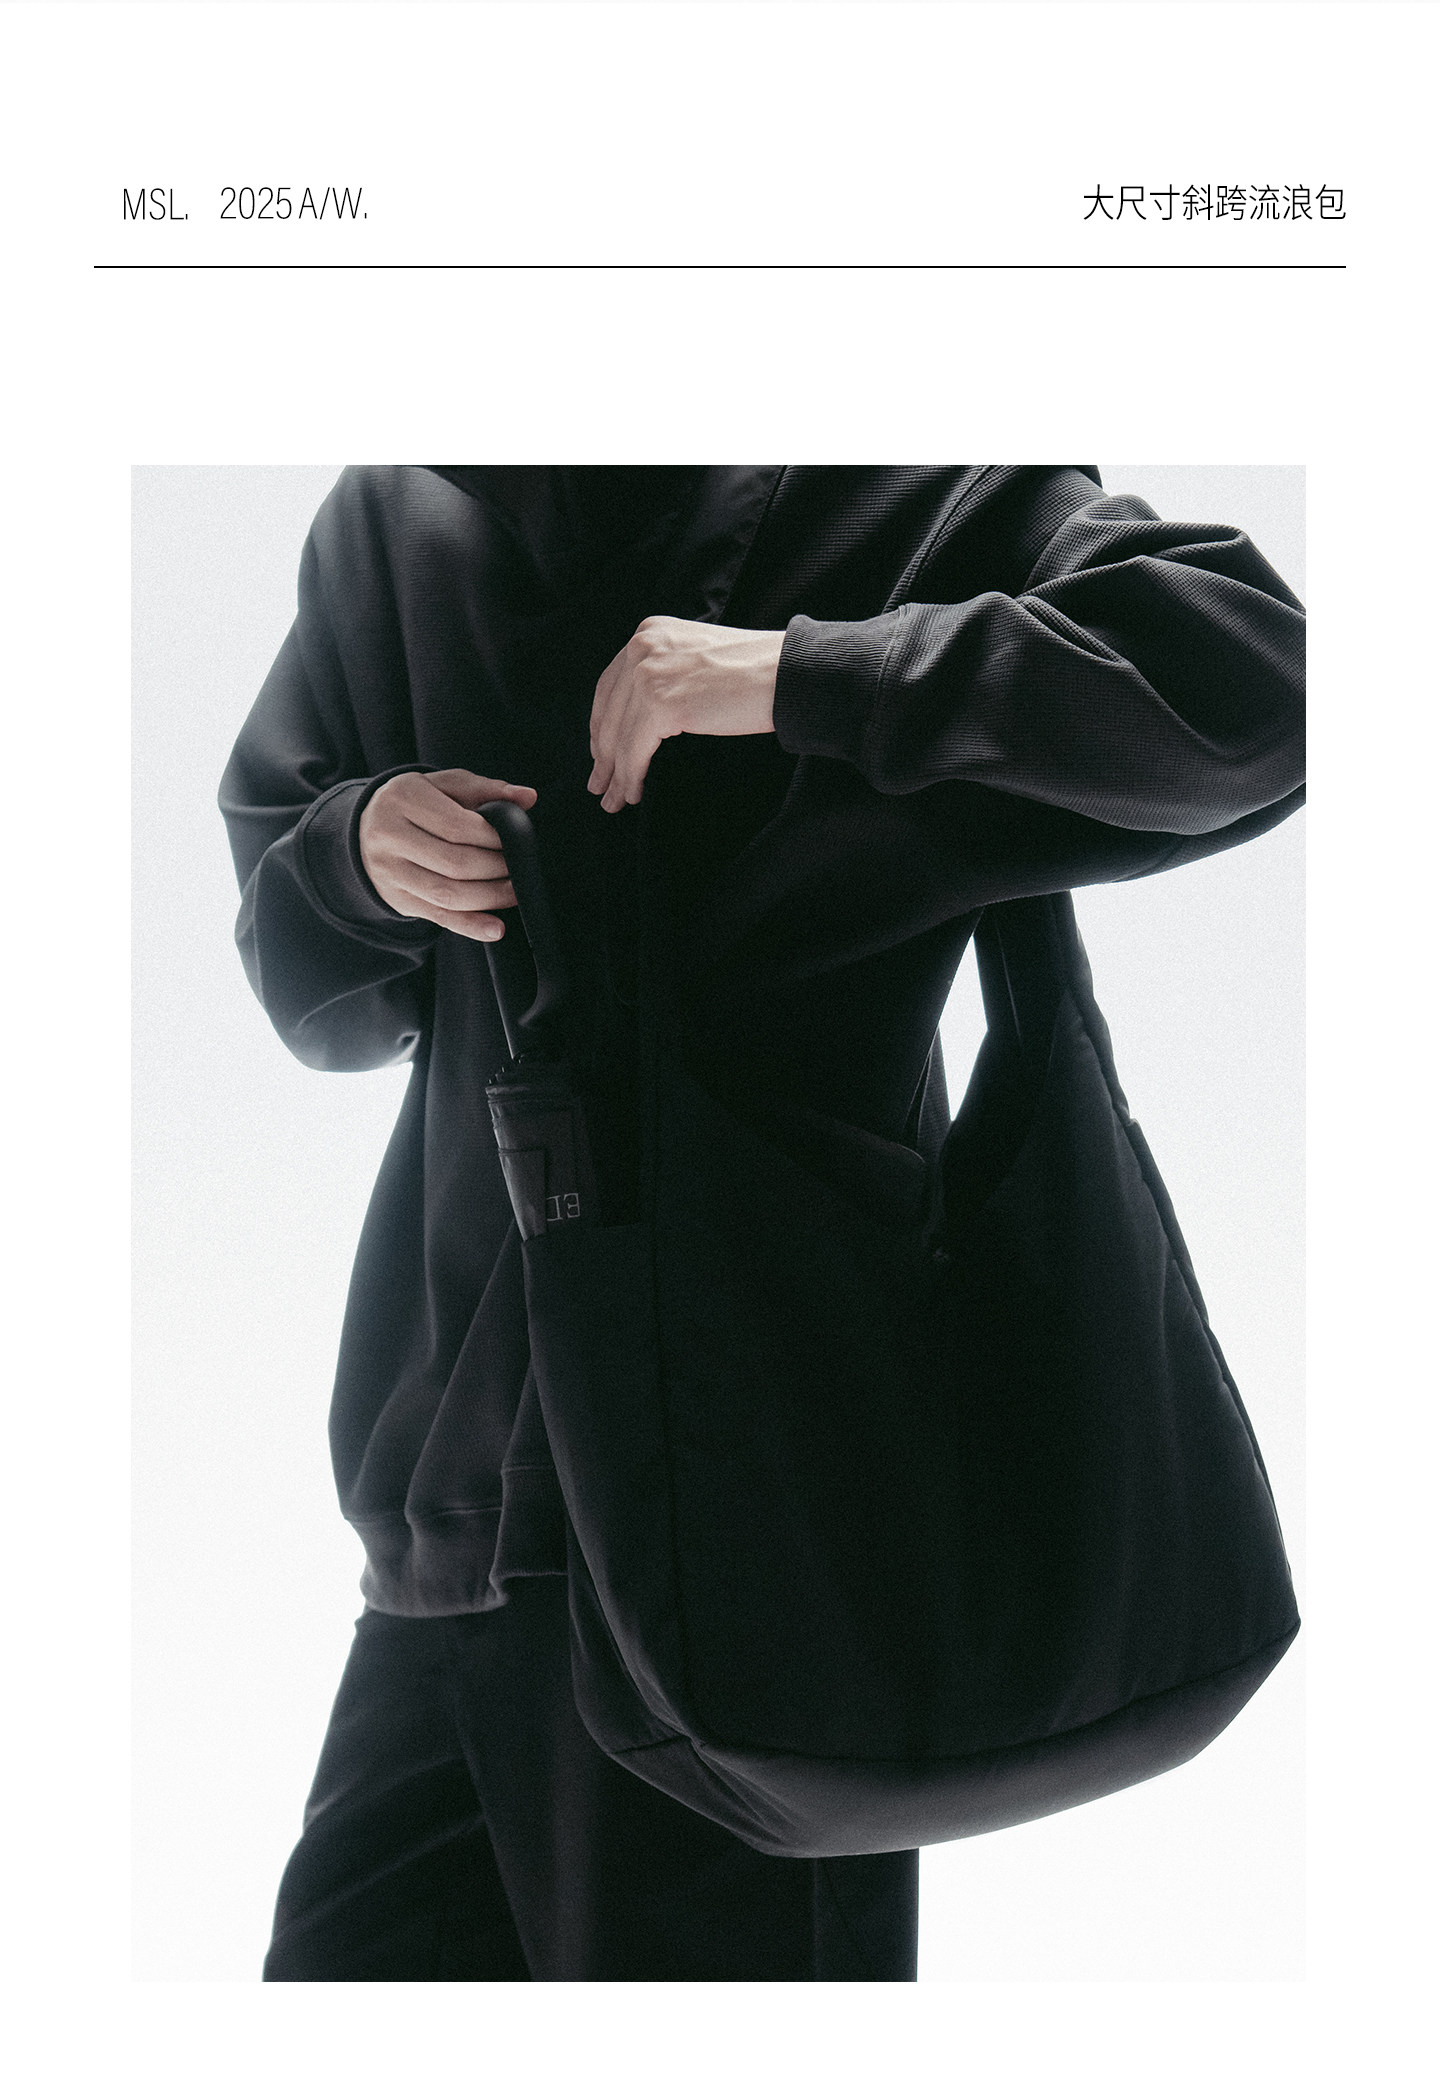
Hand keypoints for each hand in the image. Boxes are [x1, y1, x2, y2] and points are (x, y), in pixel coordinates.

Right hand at [358, 769, 536, 941]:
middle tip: (518, 868)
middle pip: (454, 862)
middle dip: (495, 868)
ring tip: (513, 892)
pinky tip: (494, 928)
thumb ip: (487, 789)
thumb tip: (528, 797)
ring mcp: (389, 871)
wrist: (367, 828)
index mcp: (403, 799)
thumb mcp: (445, 785)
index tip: (514, 841)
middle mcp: (389, 835)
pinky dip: (470, 925)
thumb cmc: (416, 803)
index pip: (457, 826)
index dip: (492, 838)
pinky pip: (438, 916)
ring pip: (447, 893)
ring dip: (489, 897)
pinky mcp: (396, 898)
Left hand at [587, 616, 784, 811]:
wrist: (783, 672)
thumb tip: (639, 718)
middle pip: (608, 713)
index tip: (600, 752)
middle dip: (603, 755)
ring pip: (618, 737)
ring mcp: (648, 675)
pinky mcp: (661, 705)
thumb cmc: (753, 671)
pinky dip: (632, 776)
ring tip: (614, 799)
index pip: (610, 686)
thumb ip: (664, 673)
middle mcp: (642, 648)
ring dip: (616, 774)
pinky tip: (634, 793)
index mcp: (649, 633)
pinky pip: (635, 751)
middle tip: (599, 784)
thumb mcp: (695, 657)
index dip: (600, 725)